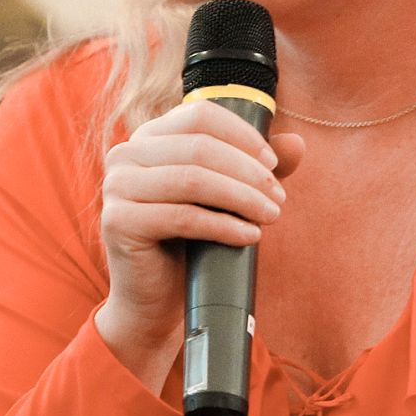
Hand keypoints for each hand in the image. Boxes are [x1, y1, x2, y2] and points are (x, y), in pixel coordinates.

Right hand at [95, 100, 304, 392]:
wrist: (153, 299)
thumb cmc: (191, 242)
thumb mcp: (225, 197)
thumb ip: (255, 167)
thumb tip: (297, 144)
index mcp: (150, 137)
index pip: (202, 116)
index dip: (243, 136)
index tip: (273, 163)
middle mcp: (126, 154)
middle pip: (201, 148)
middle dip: (248, 173)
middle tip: (279, 198)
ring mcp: (117, 186)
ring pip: (193, 180)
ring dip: (242, 198)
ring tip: (271, 216)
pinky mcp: (119, 221)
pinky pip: (183, 217)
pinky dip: (224, 225)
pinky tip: (250, 236)